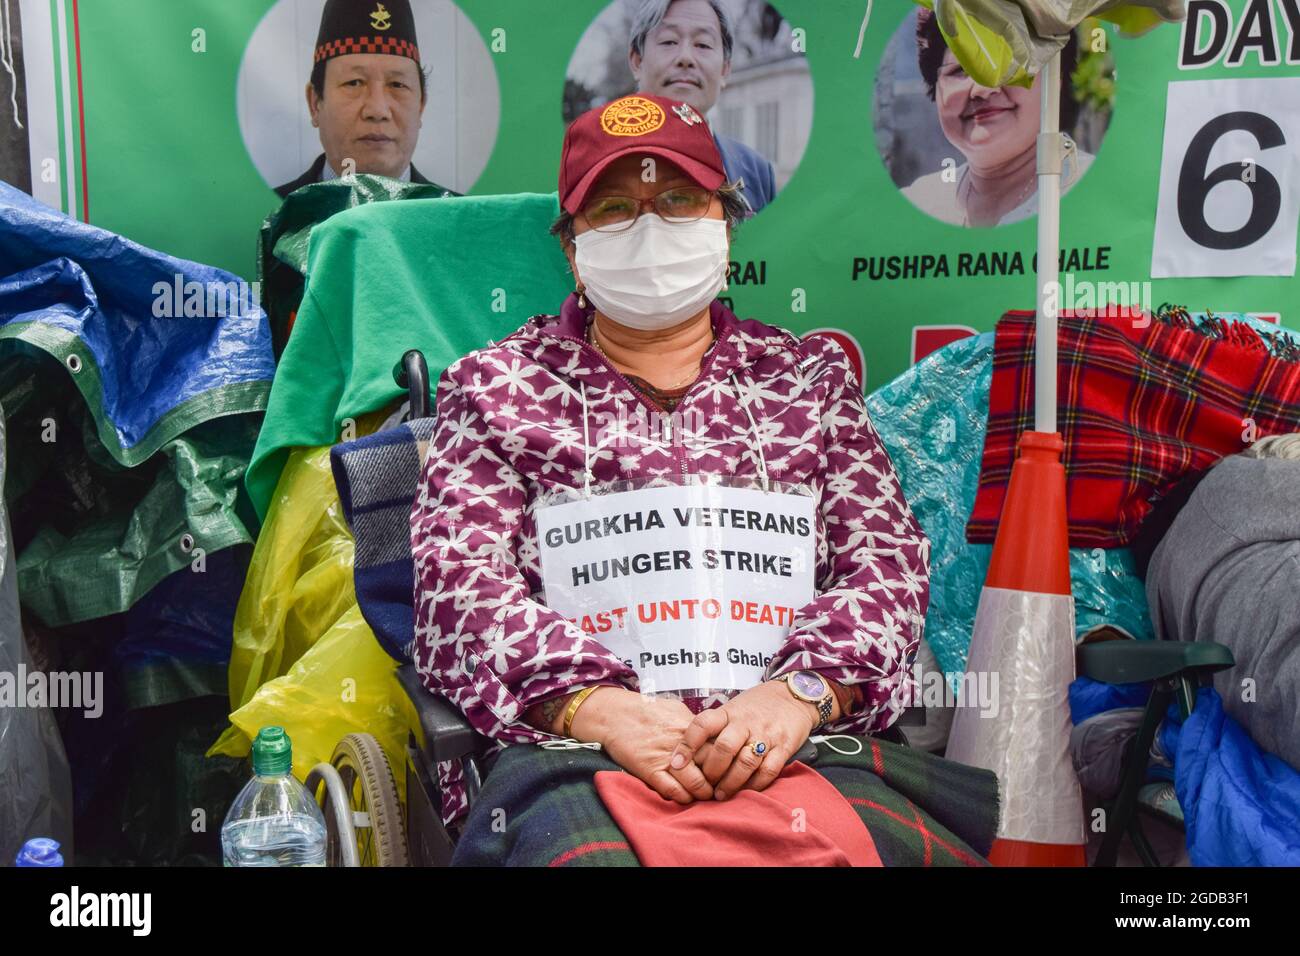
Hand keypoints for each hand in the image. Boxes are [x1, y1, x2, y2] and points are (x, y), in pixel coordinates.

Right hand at [571, 687, 715, 803]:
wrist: (614, 715)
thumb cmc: (645, 711)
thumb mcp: (676, 709)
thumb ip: (695, 725)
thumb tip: (713, 735)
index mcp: (691, 727)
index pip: (720, 747)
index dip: (727, 761)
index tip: (728, 767)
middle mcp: (682, 742)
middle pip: (713, 767)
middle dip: (720, 779)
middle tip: (721, 786)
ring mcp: (666, 758)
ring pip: (696, 783)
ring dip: (703, 793)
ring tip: (705, 795)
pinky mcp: (650, 771)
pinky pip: (673, 791)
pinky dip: (683, 797)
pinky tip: (685, 796)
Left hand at [668, 680, 818, 799]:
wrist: (793, 696)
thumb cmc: (756, 706)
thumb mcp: (733, 708)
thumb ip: (715, 727)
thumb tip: (687, 752)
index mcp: (729, 712)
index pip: (703, 725)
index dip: (687, 745)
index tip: (676, 764)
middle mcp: (746, 722)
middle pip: (724, 748)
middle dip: (711, 771)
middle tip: (704, 785)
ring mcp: (766, 735)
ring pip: (745, 762)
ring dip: (731, 783)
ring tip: (721, 795)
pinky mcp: (783, 747)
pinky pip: (768, 770)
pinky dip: (755, 784)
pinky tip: (745, 790)